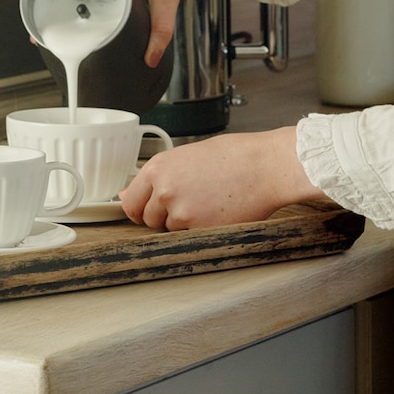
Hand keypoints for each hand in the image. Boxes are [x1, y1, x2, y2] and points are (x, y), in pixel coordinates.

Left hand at [118, 127, 325, 230]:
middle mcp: (165, 190)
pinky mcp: (200, 230)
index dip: (141, 209)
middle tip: (191, 201)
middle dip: (165, 216)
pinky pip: (190, 238)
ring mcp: (181, 213)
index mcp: (159, 168)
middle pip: (149, 220)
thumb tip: (129, 194)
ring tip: (208, 203)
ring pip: (171, 230)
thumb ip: (159, 176)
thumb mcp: (188, 156)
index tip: (147, 210)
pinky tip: (217, 213)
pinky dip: (201, 231)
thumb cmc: (234, 156)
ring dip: (184, 224)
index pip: (131, 202)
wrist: (265, 166)